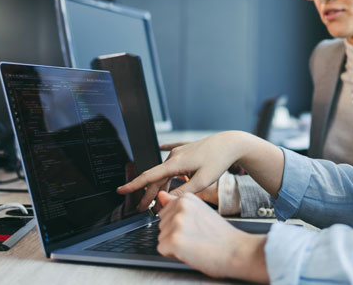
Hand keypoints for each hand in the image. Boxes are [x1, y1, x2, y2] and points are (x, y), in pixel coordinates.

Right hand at [119, 131, 251, 211]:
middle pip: (156, 178)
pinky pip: (171, 156)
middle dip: (148, 194)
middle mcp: (174, 156)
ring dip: (159, 185)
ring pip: (164, 171)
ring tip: (156, 200)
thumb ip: (184, 192)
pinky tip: (160, 148)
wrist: (231, 143)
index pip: (149, 177)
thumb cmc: (219, 160)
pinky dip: (166, 162)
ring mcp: (179, 151)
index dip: (134, 186)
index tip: (121, 190)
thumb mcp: (203, 181)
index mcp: (175, 164)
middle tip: (141, 209)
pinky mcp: (186, 149)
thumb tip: (168, 201)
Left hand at [156, 191, 267, 281]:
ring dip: (174, 244)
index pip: (166, 212)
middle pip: (161, 224)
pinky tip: (190, 251)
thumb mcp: (200, 211)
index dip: (179, 224)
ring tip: (194, 243)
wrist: (236, 251)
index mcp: (186, 199)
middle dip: (174, 233)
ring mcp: (176, 223)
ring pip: (161, 237)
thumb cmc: (221, 235)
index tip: (195, 227)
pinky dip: (173, 254)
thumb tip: (160, 195)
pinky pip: (163, 249)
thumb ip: (177, 203)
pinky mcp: (173, 240)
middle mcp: (180, 207)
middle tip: (195, 236)